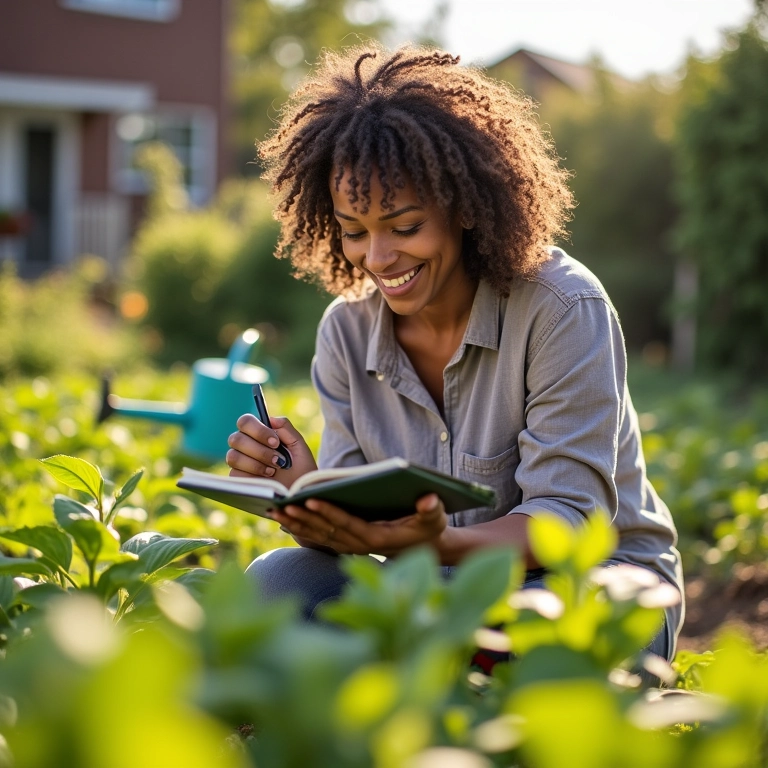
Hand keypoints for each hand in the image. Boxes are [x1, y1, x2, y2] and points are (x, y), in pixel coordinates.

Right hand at [226, 413, 316, 485]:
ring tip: (274, 470)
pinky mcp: (238, 479)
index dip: (258, 430)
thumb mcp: (299, 446)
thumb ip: (286, 429)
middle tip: (278, 460)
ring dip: (256, 464)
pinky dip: (252, 475)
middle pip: (235, 439)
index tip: (275, 442)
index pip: (245, 422)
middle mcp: (245, 446)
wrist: (300, 492)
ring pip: (233, 456)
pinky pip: (235, 473)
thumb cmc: (301, 468)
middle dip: (259, 450)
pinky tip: (266, 479)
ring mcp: (240, 463)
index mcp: (258, 434)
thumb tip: (271, 418)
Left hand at [271, 493, 447, 556]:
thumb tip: (429, 499)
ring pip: (318, 535)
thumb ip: (432, 510)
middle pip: (326, 530)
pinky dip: (301, 529)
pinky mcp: (345, 545)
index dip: (329, 512)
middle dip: (304, 516)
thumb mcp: (435, 519)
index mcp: (376, 539)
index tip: (311, 499)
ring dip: (297, 523)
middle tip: (283, 503)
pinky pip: (318, 538)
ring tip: (276, 509)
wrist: (422, 548)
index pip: (348, 524)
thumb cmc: (428, 530)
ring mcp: (350, 547)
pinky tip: (284, 519)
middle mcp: (359, 546)